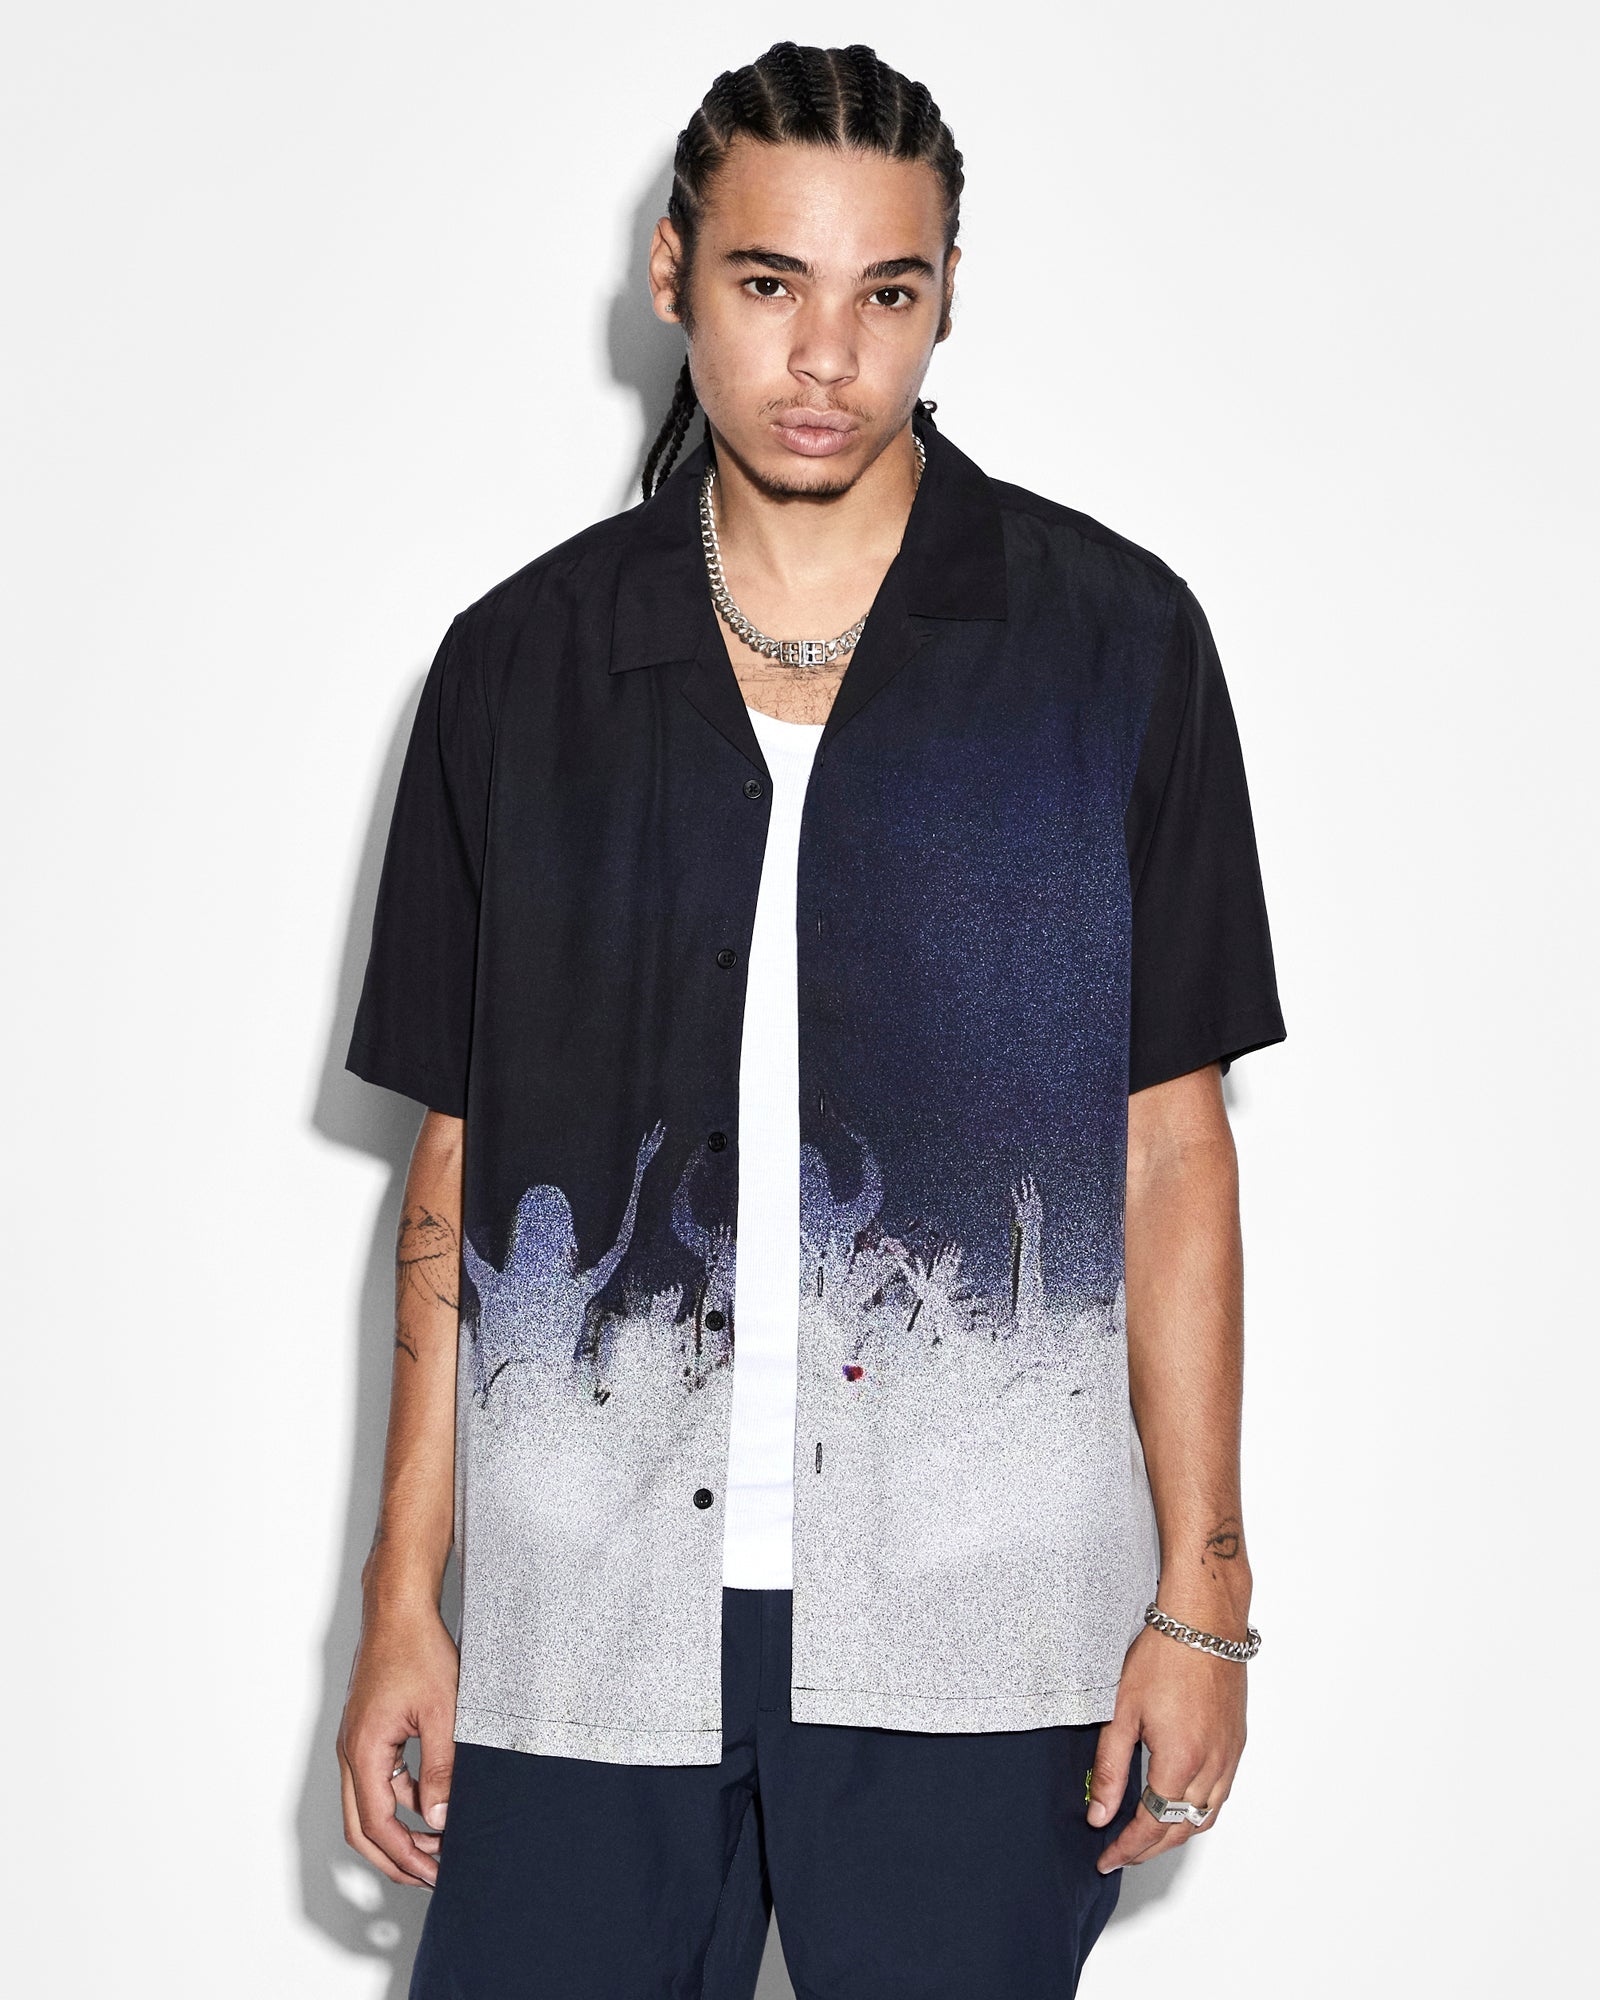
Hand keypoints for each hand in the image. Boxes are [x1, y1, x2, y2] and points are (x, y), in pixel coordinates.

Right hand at [337, 1603, 459, 1887]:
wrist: (398, 1610)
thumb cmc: (416, 1650)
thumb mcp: (441, 1712)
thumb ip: (441, 1768)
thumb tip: (440, 1817)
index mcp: (364, 1751)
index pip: (378, 1825)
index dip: (406, 1857)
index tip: (435, 1874)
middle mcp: (351, 1752)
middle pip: (362, 1828)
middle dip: (395, 1858)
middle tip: (431, 1875)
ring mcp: (357, 1743)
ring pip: (368, 1807)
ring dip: (399, 1831)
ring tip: (438, 1844)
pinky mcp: (368, 1733)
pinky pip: (379, 1781)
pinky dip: (402, 1801)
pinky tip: (433, 1803)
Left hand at [1087, 1623, 1245, 1872]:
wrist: (1205, 1621)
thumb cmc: (1164, 1654)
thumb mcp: (1122, 1710)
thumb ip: (1110, 1767)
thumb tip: (1099, 1814)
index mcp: (1181, 1760)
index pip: (1153, 1824)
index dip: (1128, 1847)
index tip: (1107, 1857)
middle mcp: (1213, 1765)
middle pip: (1181, 1828)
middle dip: (1149, 1849)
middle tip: (1121, 1853)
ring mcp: (1230, 1756)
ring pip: (1206, 1816)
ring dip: (1176, 1834)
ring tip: (1146, 1837)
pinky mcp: (1237, 1743)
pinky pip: (1221, 1794)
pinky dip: (1198, 1811)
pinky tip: (1179, 1804)